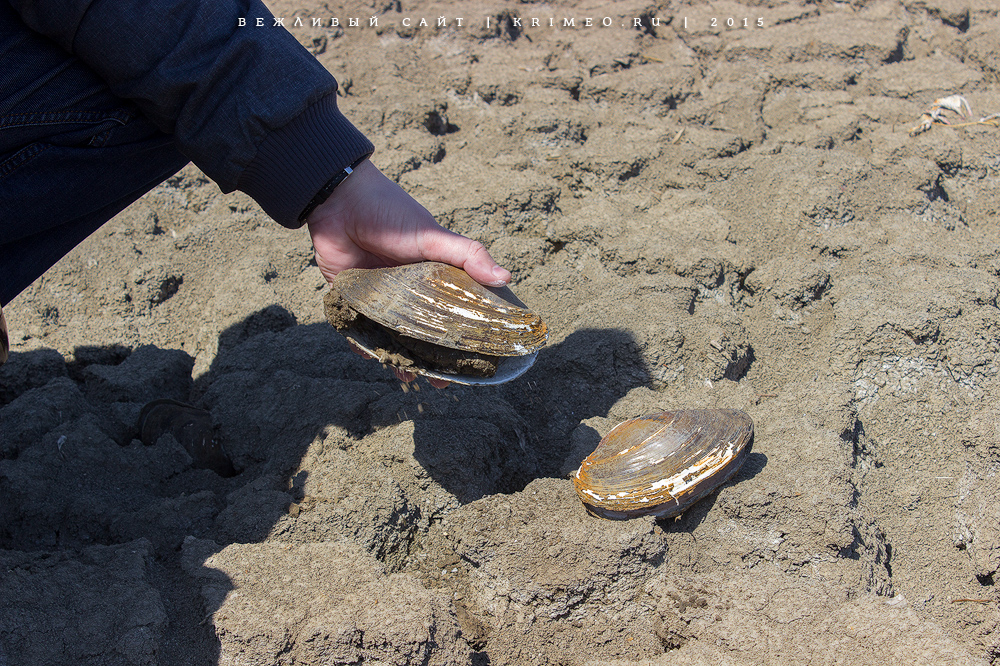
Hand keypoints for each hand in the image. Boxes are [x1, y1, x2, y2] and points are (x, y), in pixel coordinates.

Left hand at [309, 159, 508, 387]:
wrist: (339, 201)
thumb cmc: (391, 214)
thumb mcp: (433, 235)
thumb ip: (467, 255)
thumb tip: (507, 278)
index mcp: (431, 277)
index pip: (451, 313)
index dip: (461, 338)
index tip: (471, 361)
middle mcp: (407, 290)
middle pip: (422, 332)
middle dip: (431, 358)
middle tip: (439, 382)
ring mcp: (379, 296)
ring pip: (392, 336)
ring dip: (399, 358)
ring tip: (407, 378)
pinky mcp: (350, 298)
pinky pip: (358, 329)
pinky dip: (363, 345)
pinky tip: (371, 357)